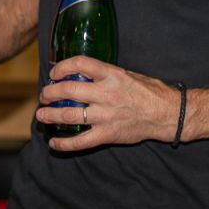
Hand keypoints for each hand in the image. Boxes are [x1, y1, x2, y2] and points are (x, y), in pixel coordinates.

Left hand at [35, 55, 177, 151]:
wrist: (167, 114)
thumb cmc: (147, 91)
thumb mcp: (125, 74)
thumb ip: (103, 73)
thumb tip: (80, 72)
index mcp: (111, 75)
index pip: (79, 63)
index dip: (61, 67)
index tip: (54, 73)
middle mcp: (106, 93)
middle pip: (68, 90)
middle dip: (50, 93)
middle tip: (44, 96)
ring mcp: (106, 115)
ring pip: (69, 115)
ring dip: (51, 115)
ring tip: (41, 115)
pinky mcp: (108, 134)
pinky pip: (81, 141)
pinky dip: (64, 144)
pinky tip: (54, 143)